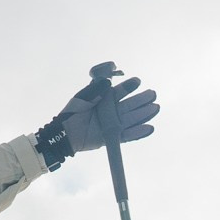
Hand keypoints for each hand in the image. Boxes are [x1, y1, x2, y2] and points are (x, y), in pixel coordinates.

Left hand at [37, 72, 157, 168]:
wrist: (64, 133)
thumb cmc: (72, 113)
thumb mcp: (82, 98)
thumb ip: (95, 90)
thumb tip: (108, 82)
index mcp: (106, 100)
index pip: (120, 92)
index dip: (129, 87)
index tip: (137, 81)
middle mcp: (112, 111)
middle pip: (130, 105)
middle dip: (141, 100)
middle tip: (152, 94)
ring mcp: (113, 124)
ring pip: (131, 119)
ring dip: (143, 114)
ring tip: (155, 108)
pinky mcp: (112, 137)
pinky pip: (127, 135)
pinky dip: (138, 133)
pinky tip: (149, 128)